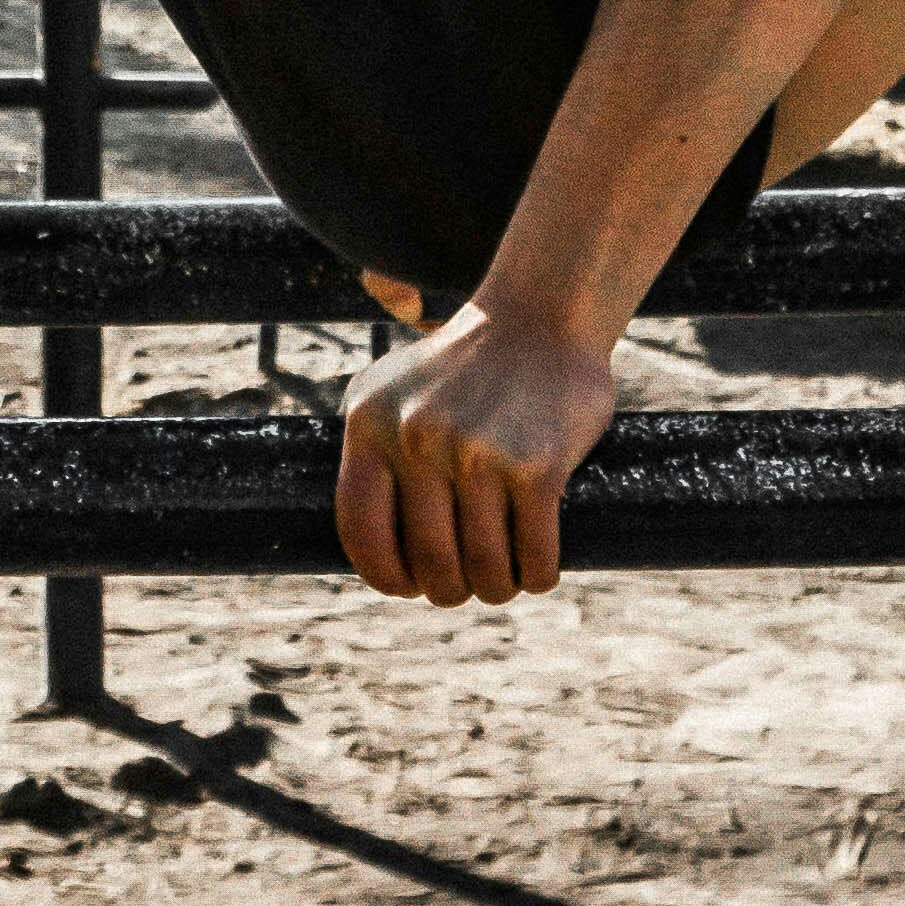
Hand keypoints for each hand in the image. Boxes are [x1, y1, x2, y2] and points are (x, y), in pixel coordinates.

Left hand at [334, 297, 616, 605]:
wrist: (542, 315)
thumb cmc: (464, 368)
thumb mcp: (394, 394)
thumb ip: (372, 459)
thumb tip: (371, 554)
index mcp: (370, 422)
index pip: (361, 530)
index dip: (386, 575)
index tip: (409, 587)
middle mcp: (417, 437)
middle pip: (430, 563)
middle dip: (451, 589)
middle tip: (468, 584)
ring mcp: (477, 452)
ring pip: (485, 570)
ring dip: (497, 588)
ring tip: (504, 579)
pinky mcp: (536, 468)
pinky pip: (534, 557)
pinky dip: (537, 575)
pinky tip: (537, 568)